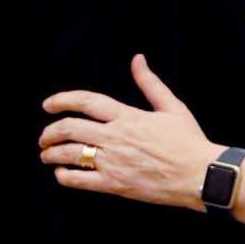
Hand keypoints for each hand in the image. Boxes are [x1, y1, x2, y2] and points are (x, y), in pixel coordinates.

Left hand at [39, 54, 223, 211]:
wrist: (200, 174)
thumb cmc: (188, 140)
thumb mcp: (172, 106)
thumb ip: (150, 83)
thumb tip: (137, 59)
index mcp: (128, 116)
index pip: (86, 102)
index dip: (62, 100)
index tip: (49, 105)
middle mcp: (116, 137)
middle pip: (70, 129)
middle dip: (50, 132)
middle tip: (45, 136)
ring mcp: (113, 162)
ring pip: (69, 154)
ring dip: (51, 153)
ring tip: (47, 154)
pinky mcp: (114, 184)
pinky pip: (78, 180)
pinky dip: (64, 176)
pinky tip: (62, 173)